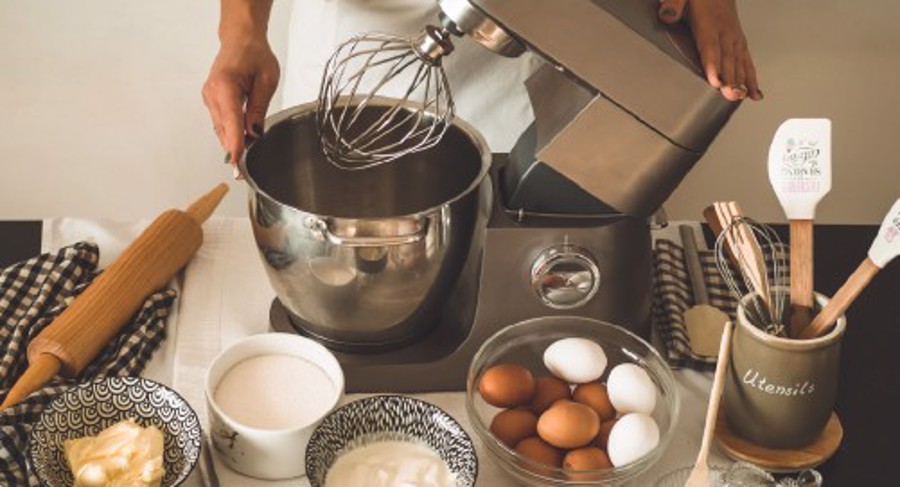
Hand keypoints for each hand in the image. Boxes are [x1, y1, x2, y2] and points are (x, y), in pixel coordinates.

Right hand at [202, 35, 279, 173]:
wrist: (241, 39)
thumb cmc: (254, 54)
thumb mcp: (266, 81)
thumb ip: (258, 109)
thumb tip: (254, 134)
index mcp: (225, 86)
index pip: (231, 124)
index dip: (235, 147)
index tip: (237, 166)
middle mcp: (212, 93)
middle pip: (224, 130)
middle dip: (234, 150)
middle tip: (243, 172)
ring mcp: (209, 97)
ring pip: (221, 128)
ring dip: (232, 142)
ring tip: (244, 159)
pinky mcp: (211, 100)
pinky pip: (221, 121)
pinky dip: (230, 132)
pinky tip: (240, 140)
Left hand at [659, 0, 761, 100]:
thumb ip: (674, 4)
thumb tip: (667, 14)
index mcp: (709, 22)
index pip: (710, 46)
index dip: (714, 64)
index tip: (715, 80)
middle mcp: (725, 31)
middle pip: (728, 58)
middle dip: (730, 78)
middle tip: (731, 94)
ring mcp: (734, 36)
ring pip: (739, 61)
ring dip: (742, 80)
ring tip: (741, 96)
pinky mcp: (739, 41)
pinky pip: (747, 60)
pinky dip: (751, 76)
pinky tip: (753, 91)